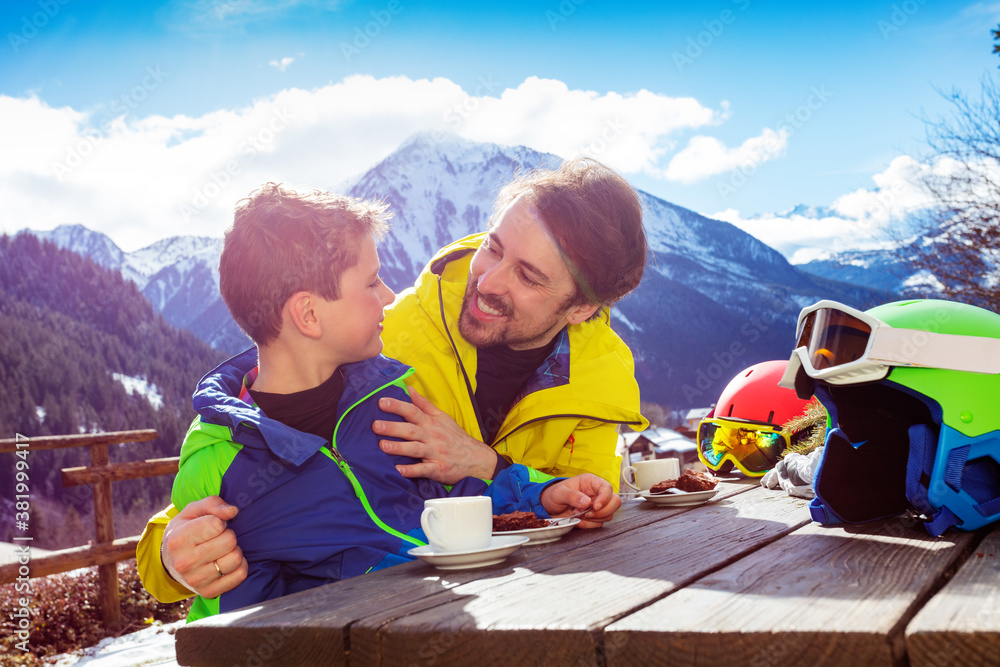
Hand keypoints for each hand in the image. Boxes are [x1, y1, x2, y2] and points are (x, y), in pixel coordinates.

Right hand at [162, 496, 246, 598]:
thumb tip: (233, 511)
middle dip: (228, 535)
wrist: (171, 561)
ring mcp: (196, 581)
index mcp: (178, 540)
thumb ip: (213, 504)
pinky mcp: (208, 592)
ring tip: (222, 550)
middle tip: (217, 538)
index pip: (217, 524)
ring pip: (236, 559)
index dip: (220, 521)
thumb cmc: (186, 529)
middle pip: (229, 541)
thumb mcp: (192, 511)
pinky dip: (240, 565)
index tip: (212, 525)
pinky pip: (240, 575)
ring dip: (234, 550)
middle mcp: (184, 563)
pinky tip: (227, 561)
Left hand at [375, 387, 497, 483]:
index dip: (397, 406)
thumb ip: (424, 404)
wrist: (476, 459)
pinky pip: (423, 470)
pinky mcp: (437, 469)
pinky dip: (411, 471)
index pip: (413, 411)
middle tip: (375, 425)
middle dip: (393, 427)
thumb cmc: (456, 438)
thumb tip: (409, 389)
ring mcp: (435, 453)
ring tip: (383, 446)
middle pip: (411, 430)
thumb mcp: (443, 418)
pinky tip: (398, 470)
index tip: (381, 402)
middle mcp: (432, 437)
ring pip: (415, 449)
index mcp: (431, 423)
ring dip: (399, 447)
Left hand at [540, 474, 620, 528]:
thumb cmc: (554, 495)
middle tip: (587, 514)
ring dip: (593, 519)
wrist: (549, 507)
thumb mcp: (559, 493)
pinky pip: (599, 524)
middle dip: (603, 511)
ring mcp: (597, 506)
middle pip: (615, 502)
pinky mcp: (595, 517)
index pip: (607, 488)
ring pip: (608, 515)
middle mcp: (597, 493)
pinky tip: (578, 521)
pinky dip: (588, 525)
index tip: (595, 507)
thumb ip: (572, 496)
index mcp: (591, 482)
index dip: (605, 498)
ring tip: (577, 515)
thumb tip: (587, 502)